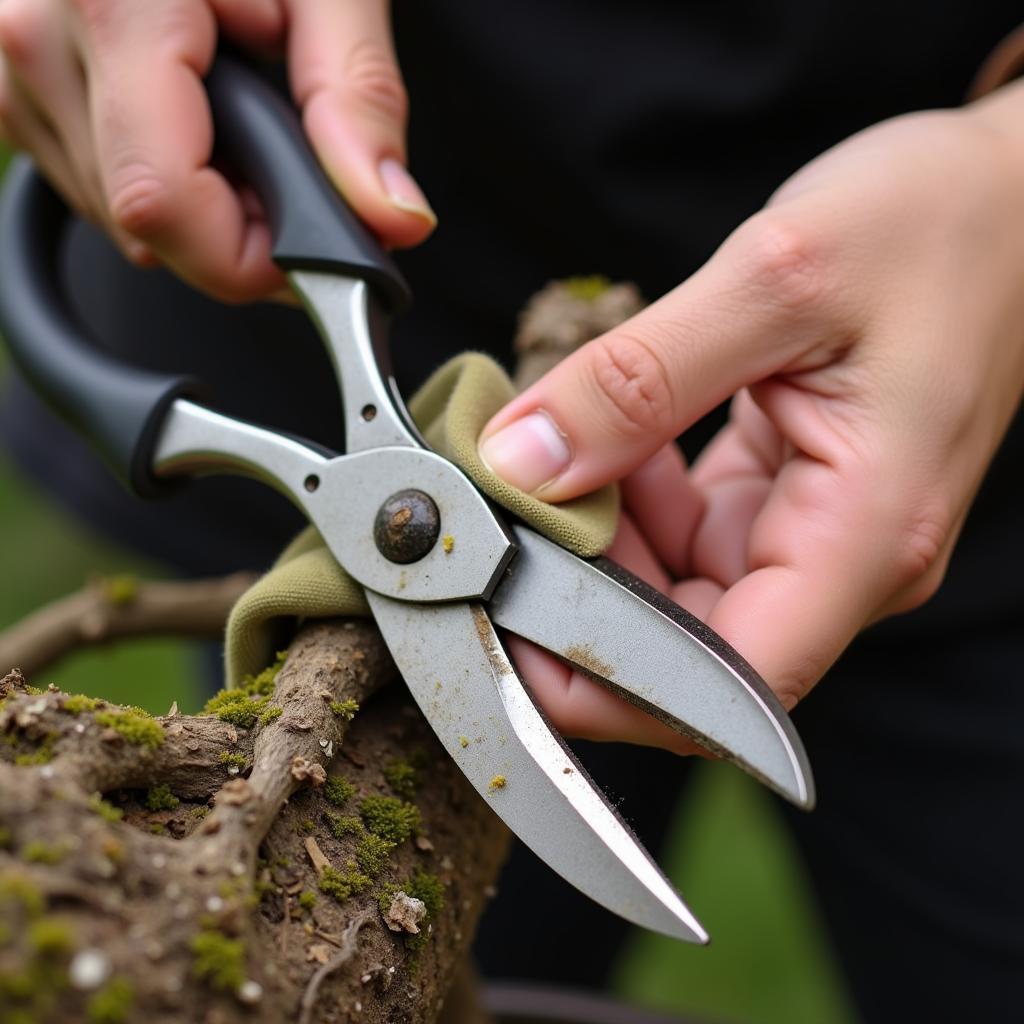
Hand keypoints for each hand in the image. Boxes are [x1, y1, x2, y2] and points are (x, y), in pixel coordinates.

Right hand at [0, 0, 433, 300]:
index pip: (164, 203)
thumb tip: (390, 216)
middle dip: (237, 230)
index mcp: (113, 2)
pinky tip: (189, 117)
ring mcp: (10, 65)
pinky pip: (92, 187)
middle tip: (287, 162)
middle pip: (147, 227)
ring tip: (237, 118)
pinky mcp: (11, 88)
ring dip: (199, 205)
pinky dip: (158, 179)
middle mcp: (36, 36)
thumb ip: (357, 98)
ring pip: (120, 221)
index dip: (251, 256)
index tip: (311, 246)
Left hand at [483, 88, 1023, 748]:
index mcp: (867, 531)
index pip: (731, 684)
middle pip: (687, 644)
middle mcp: (844, 555)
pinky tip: (603, 436)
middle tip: (498, 521)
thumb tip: (522, 462)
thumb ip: (639, 380)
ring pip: (673, 589)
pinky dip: (627, 496)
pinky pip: (685, 531)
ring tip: (545, 457)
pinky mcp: (787, 497)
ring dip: (595, 539)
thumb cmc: (935, 222)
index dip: (611, 686)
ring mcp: (814, 530)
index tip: (511, 638)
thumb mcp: (774, 278)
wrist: (1009, 195)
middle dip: (581, 598)